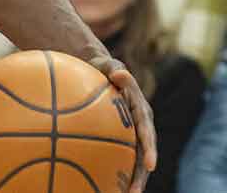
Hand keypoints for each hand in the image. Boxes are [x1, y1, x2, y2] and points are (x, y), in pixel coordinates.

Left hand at [90, 59, 156, 192]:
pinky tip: (104, 184)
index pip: (146, 131)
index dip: (149, 149)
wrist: (97, 70)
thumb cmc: (101, 67)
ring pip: (133, 159)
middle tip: (134, 192)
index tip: (149, 165)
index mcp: (140, 110)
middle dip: (141, 174)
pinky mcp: (119, 136)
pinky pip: (118, 154)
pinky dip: (114, 169)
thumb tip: (120, 73)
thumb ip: (114, 69)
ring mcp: (130, 132)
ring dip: (130, 178)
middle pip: (143, 153)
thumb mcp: (108, 64)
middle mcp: (139, 124)